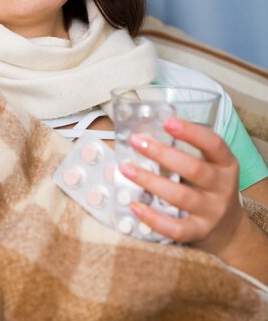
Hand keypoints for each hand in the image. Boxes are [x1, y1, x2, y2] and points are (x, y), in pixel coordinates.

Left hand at [118, 117, 243, 255]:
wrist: (229, 230)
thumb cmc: (210, 189)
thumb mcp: (210, 166)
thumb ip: (187, 152)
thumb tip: (148, 134)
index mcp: (226, 165)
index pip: (213, 144)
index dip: (191, 132)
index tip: (167, 122)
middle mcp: (222, 187)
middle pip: (193, 169)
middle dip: (161, 154)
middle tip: (136, 142)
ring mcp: (212, 212)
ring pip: (180, 196)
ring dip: (150, 181)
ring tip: (126, 169)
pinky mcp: (200, 232)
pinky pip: (175, 228)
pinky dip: (153, 218)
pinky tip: (135, 206)